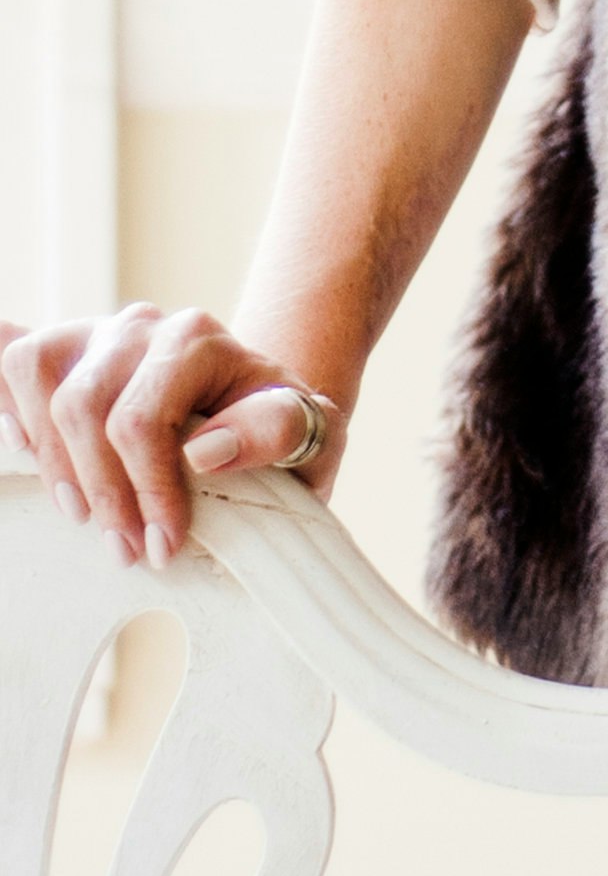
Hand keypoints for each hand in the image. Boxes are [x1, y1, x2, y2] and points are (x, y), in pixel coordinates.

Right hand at [0, 306, 348, 564]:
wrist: (260, 402)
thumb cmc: (282, 424)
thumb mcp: (310, 433)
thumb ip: (272, 432)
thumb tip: (205, 450)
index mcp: (200, 340)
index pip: (140, 420)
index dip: (143, 491)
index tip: (165, 546)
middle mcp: (146, 326)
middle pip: (84, 407)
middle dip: (102, 491)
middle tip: (128, 549)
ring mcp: (102, 333)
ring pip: (42, 378)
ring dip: (55, 460)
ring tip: (84, 514)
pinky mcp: (71, 349)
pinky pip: (18, 363)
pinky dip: (13, 406)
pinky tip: (30, 452)